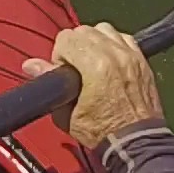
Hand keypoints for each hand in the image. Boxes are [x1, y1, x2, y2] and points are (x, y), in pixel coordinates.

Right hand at [22, 22, 163, 147]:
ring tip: (90, 62)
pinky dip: (112, 43)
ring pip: (104, 29)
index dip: (59, 55)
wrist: (135, 143)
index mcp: (96, 66)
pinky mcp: (142, 60)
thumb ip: (49, 82)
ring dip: (93, 41)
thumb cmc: (103, 132)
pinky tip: (108, 61)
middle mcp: (115, 55)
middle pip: (84, 31)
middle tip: (74, 69)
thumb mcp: (67, 113)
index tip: (62, 72)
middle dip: (74, 47)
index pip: (67, 38)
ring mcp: (131, 56)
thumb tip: (31, 65)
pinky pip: (123, 37)